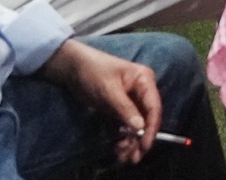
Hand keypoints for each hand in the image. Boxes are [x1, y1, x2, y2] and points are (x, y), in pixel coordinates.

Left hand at [41, 39, 161, 165]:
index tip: (144, 145)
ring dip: (131, 142)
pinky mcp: (120, 109)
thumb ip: (125, 109)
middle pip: (147, 119)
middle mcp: (141, 91)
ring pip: (137, 125)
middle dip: (141, 139)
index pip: (153, 107)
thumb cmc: (93, 71)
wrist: (72, 67)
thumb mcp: (108, 90)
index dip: (151, 127)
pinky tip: (118, 149)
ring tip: (123, 157)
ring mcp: (131, 100)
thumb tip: (140, 127)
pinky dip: (123, 138)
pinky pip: (126, 126)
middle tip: (134, 157)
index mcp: (144, 80)